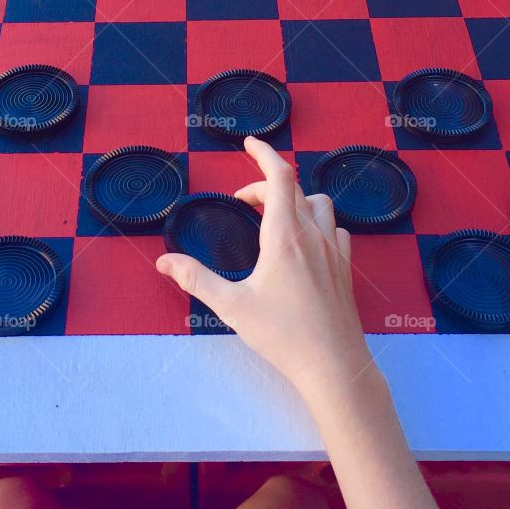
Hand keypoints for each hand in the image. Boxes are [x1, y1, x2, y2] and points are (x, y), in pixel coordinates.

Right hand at [156, 136, 372, 399]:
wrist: (334, 365)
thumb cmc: (283, 336)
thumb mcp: (231, 307)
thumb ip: (195, 279)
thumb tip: (165, 261)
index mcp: (284, 236)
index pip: (279, 176)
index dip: (264, 153)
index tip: (249, 143)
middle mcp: (313, 236)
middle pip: (295, 188)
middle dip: (267, 183)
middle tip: (243, 201)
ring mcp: (334, 251)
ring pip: (320, 204)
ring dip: (297, 199)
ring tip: (274, 217)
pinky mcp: (345, 269)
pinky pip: (335, 229)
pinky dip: (318, 223)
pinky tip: (306, 241)